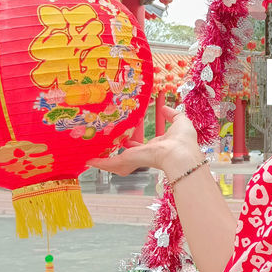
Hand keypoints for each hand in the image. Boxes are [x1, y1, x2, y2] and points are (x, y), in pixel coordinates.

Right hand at [87, 111, 202, 179]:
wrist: (179, 154)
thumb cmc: (183, 140)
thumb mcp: (180, 122)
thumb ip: (172, 114)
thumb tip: (164, 108)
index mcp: (157, 147)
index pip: (142, 146)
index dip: (134, 142)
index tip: (127, 138)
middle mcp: (144, 155)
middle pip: (128, 156)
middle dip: (117, 153)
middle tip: (105, 147)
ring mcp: (135, 159)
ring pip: (116, 162)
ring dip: (103, 161)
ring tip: (91, 156)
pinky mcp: (127, 162)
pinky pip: (110, 163)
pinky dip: (99, 163)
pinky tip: (88, 161)